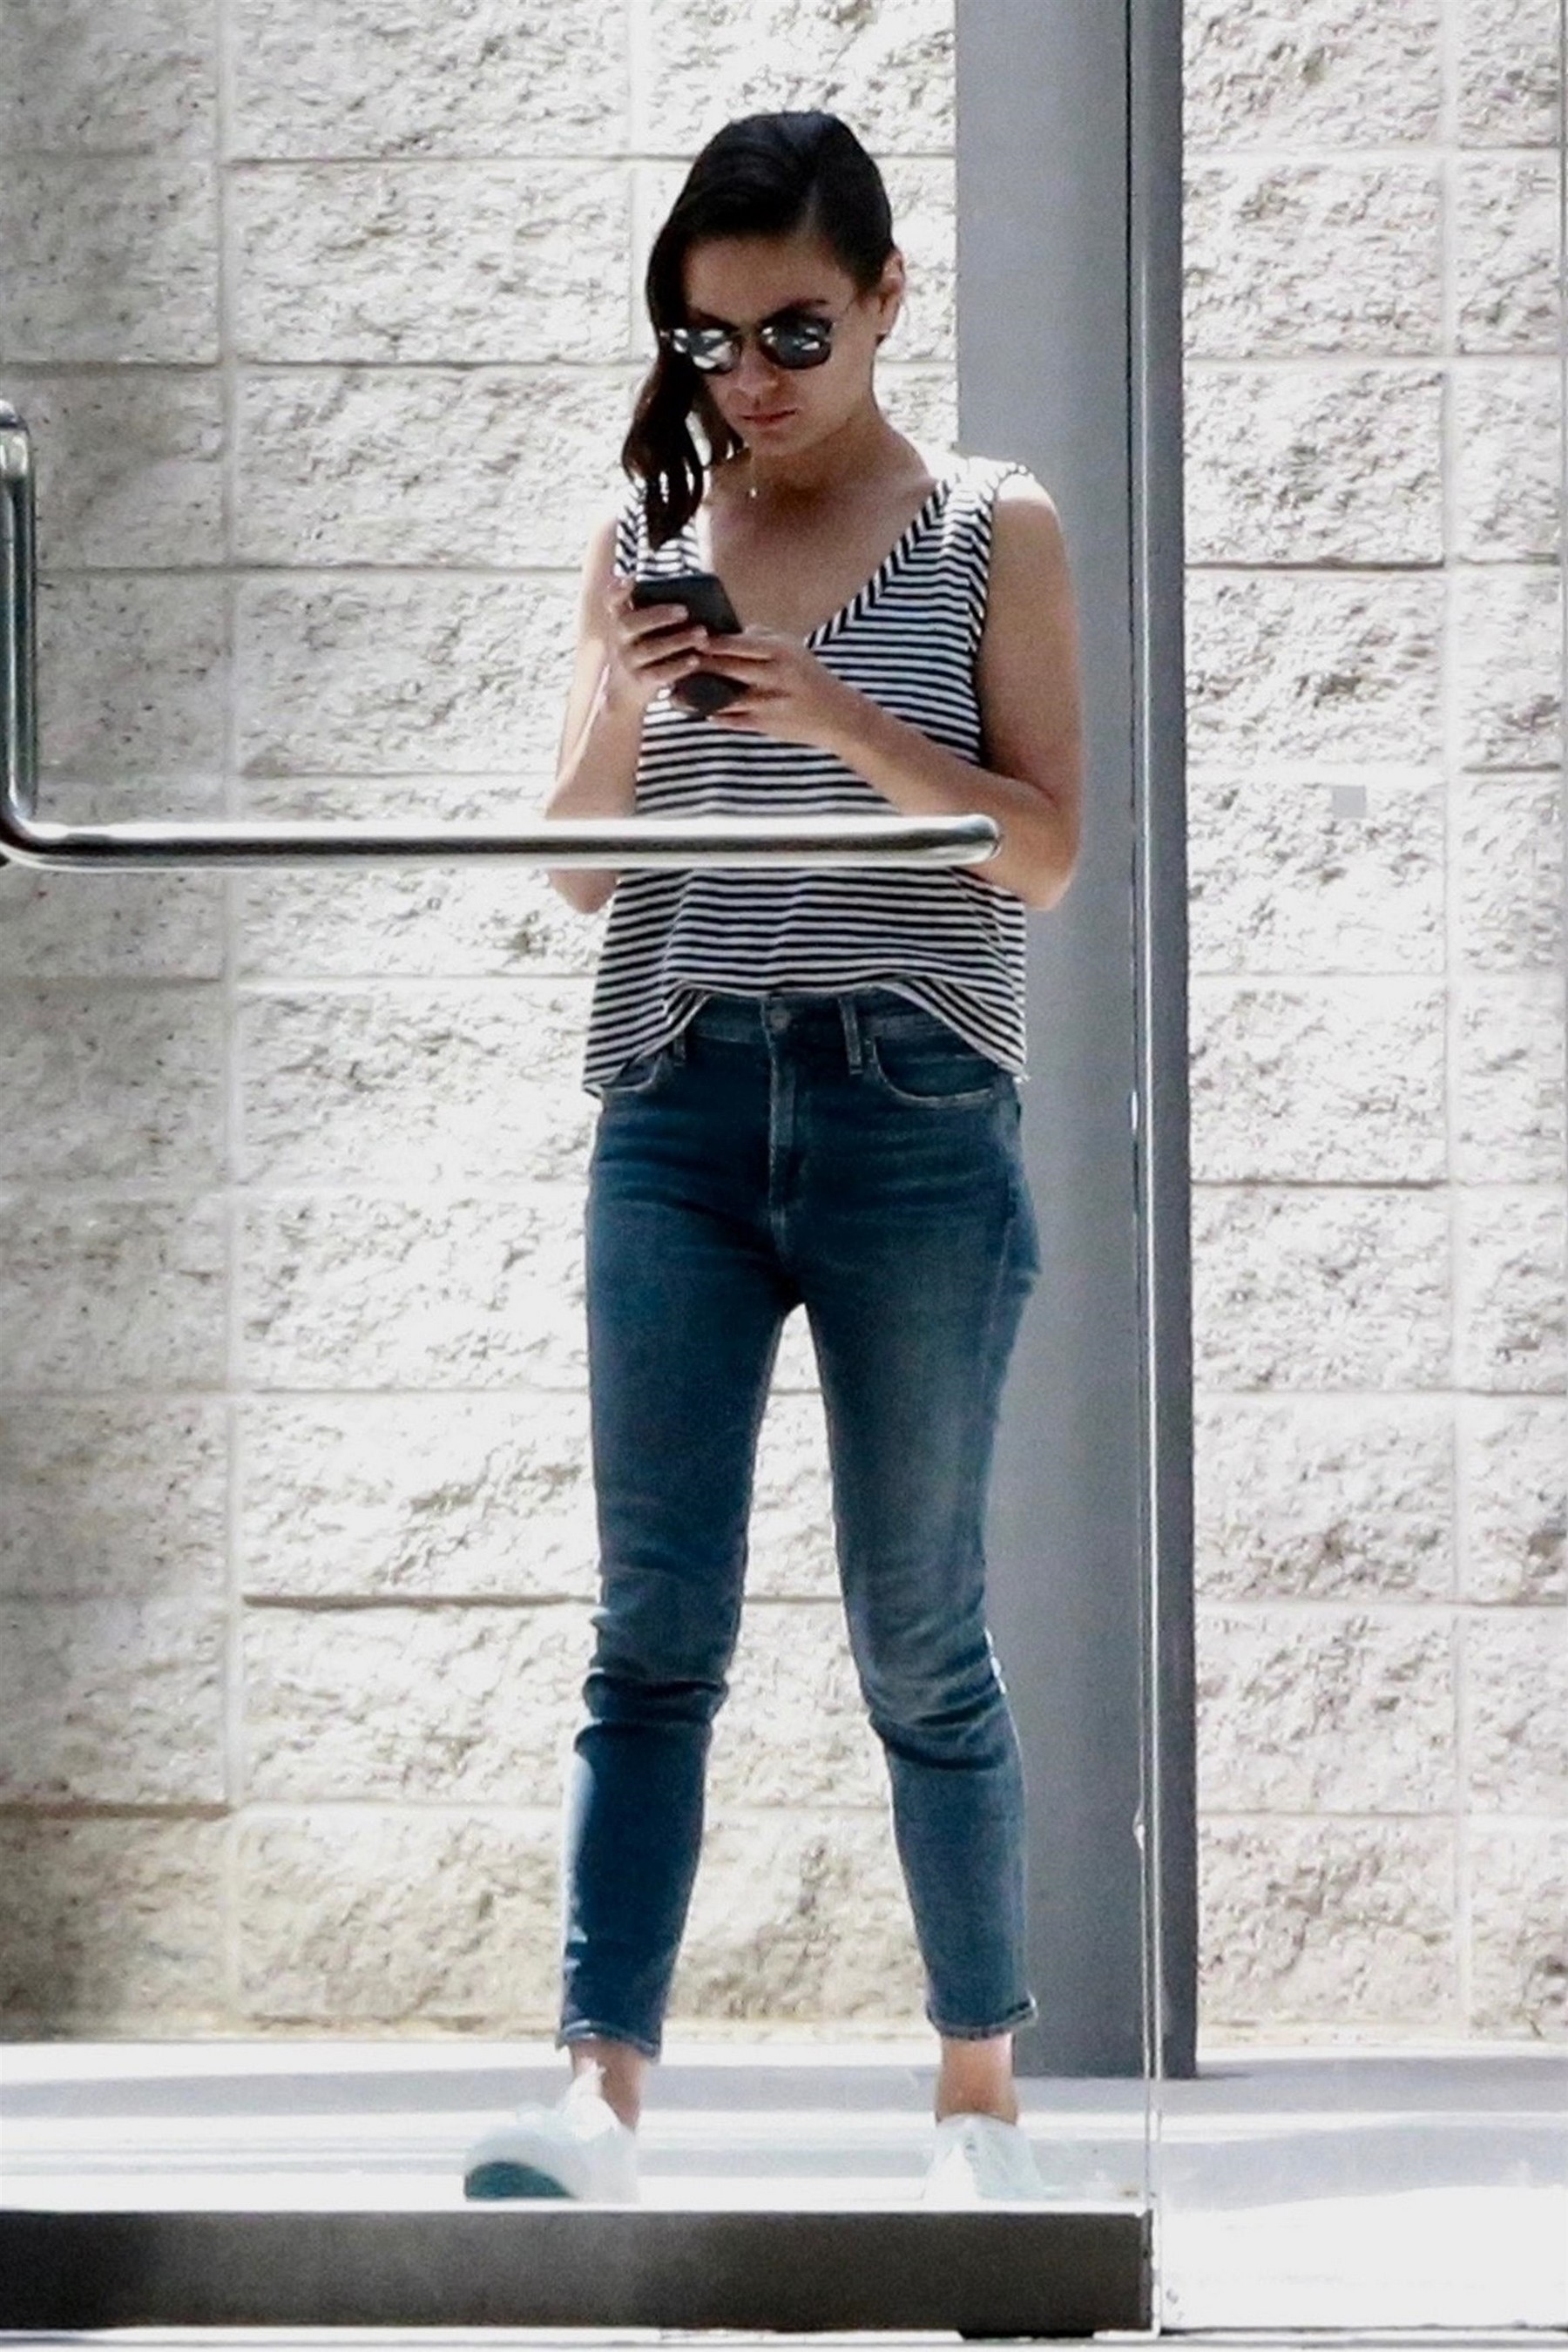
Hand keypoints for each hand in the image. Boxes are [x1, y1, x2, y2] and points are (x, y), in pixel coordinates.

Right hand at [601, 576, 712, 712]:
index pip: (611, 601)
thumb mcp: (636, 630)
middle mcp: (618, 639)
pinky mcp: (640, 681)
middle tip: (685, 611)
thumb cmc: (640, 650)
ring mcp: (627, 661)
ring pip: (650, 649)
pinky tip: (695, 660)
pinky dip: (678, 666)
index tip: (631, 580)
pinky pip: (659, 673)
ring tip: (701, 633)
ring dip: (677, 641)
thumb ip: (650, 611)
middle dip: (658, 616)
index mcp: (619, 620)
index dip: (617, 591)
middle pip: (631, 624)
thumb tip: (690, 592)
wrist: (624, 694)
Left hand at [688, 627, 861, 751]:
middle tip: (674, 660)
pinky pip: (731, 720)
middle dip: (698, 665)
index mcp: (781, 652)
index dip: (711, 641)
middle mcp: (774, 677)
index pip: (738, 643)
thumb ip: (761, 636)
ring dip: (697, 695)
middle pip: (727, 668)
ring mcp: (769, 704)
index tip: (688, 637)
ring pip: (724, 697)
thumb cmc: (809, 676)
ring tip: (675, 690)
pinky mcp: (765, 726)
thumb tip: (726, 630)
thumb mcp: (793, 648)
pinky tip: (696, 710)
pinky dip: (712, 715)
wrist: (836, 715)